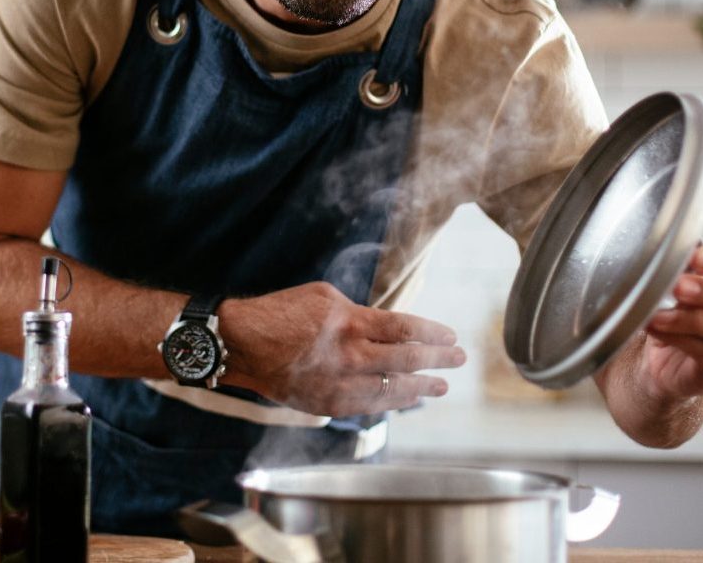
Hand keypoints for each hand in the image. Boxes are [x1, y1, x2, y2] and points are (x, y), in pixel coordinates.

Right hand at [219, 282, 464, 417]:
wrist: (244, 344)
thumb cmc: (282, 313)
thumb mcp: (325, 296)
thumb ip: (360, 312)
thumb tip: (386, 326)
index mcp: (350, 322)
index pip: (405, 329)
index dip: (432, 333)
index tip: (450, 336)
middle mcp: (350, 356)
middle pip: (407, 361)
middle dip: (438, 360)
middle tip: (458, 359)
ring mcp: (339, 385)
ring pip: (393, 390)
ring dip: (421, 387)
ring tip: (440, 385)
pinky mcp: (328, 405)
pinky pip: (369, 406)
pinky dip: (391, 402)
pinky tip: (406, 399)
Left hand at [643, 246, 702, 398]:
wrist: (664, 356)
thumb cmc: (682, 310)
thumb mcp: (686, 283)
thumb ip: (690, 268)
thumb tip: (679, 249)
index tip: (695, 257)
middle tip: (679, 287)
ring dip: (693, 319)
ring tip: (660, 313)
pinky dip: (679, 338)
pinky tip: (657, 327)